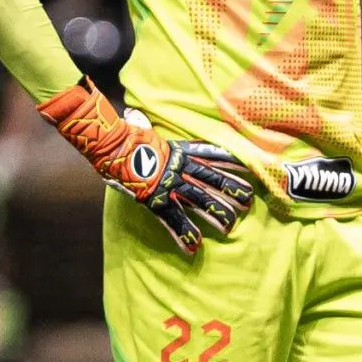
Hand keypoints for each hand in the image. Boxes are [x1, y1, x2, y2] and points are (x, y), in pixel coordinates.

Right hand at [38, 78, 253, 253]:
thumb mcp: (140, 127)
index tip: (249, 167)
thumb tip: (135, 115)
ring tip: (229, 227)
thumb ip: (144, 124)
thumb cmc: (124, 135)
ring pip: (200, 201)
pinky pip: (174, 220)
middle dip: (232, 191)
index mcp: (180, 151)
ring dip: (216, 215)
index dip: (231, 162)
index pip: (212, 155)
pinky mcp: (156, 200)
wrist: (112, 144)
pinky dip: (184, 234)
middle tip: (248, 202)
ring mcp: (170, 185)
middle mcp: (181, 168)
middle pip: (213, 180)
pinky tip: (194, 246)